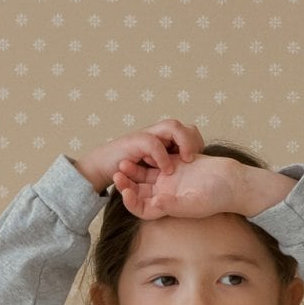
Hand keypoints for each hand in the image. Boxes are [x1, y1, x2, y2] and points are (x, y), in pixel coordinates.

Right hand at [81, 118, 203, 196]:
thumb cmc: (129, 172)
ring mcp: (146, 135)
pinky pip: (153, 143)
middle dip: (193, 139)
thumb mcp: (156, 173)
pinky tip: (167, 170)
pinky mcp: (134, 142)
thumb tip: (191, 178)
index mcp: (166, 141)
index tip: (199, 160)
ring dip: (182, 141)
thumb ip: (171, 170)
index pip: (190, 133)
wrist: (104, 166)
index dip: (197, 143)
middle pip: (185, 126)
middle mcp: (158, 134)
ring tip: (186, 159)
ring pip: (171, 126)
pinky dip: (162, 155)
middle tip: (194, 158)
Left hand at [112, 151, 246, 219]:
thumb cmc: (215, 196)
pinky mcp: (175, 165)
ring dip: (134, 169)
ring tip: (124, 161)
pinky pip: (156, 161)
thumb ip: (173, 204)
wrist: (231, 181)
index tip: (124, 192)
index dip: (131, 202)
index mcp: (167, 208)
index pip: (143, 209)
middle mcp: (165, 195)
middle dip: (127, 183)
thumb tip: (155, 203)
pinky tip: (141, 150)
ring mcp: (170, 180)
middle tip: (117, 173)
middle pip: (140, 192)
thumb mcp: (194, 203)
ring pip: (146, 176)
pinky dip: (148, 157)